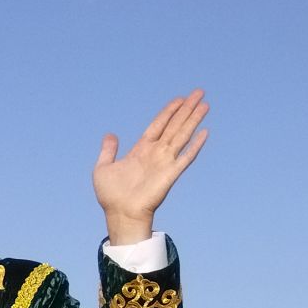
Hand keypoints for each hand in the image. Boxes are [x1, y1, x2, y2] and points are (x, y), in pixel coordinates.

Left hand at [93, 91, 209, 243]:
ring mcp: (164, 162)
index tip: (180, 99)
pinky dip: (195, 145)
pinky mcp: (171, 174)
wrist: (120, 214)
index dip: (169, 111)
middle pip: (174, 125)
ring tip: (205, 104)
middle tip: (199, 92)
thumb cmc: (111, 196)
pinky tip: (205, 132)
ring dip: (194, 119)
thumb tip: (110, 135)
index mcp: (141, 150)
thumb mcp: (103, 168)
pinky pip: (186, 157)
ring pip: (182, 135)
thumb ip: (108, 151)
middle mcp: (155, 153)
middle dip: (186, 109)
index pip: (158, 125)